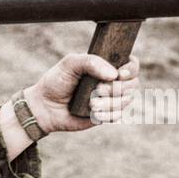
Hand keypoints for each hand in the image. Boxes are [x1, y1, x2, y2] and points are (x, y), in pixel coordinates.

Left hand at [26, 52, 140, 133]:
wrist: (44, 106)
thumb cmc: (56, 81)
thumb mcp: (70, 64)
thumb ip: (91, 61)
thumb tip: (114, 74)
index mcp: (106, 66)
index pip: (132, 65)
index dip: (131, 69)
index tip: (119, 74)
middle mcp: (112, 82)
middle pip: (133, 84)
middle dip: (117, 88)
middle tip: (98, 89)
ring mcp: (110, 100)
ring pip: (126, 100)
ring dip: (110, 102)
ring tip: (91, 103)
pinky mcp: (105, 115)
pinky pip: (117, 116)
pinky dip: (107, 114)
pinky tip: (94, 113)